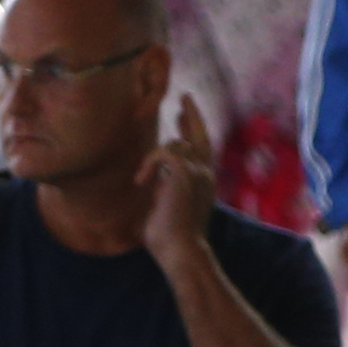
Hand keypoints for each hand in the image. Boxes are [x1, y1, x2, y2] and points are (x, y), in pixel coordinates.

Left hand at [141, 100, 219, 268]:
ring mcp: (199, 172)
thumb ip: (165, 186)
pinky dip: (149, 164)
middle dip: (192, 113)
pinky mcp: (185, 172)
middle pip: (201, 134)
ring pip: (175, 144)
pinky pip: (165, 151)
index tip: (181, 116)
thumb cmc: (169, 237)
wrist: (179, 249)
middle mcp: (206, 173)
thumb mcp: (166, 204)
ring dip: (153, 159)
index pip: (200, 148)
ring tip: (143, 180)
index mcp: (203, 181)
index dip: (191, 129)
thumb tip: (155, 175)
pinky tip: (142, 181)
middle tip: (184, 96)